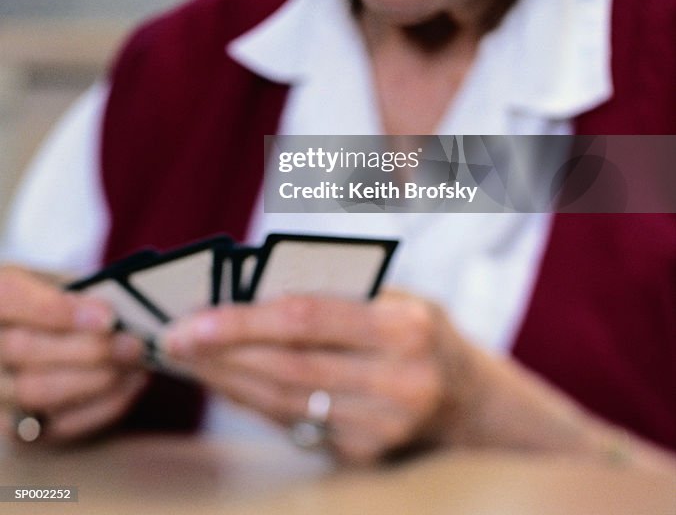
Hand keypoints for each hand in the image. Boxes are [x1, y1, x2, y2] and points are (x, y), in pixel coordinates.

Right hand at [0, 265, 147, 441]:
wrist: (29, 333)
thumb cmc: (48, 300)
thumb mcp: (53, 280)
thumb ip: (77, 289)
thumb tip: (119, 309)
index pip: (10, 298)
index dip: (58, 310)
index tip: (107, 317)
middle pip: (24, 350)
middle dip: (87, 349)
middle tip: (133, 344)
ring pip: (36, 392)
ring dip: (95, 380)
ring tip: (136, 364)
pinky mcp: (12, 427)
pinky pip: (53, 426)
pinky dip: (99, 407)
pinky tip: (129, 385)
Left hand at [161, 290, 462, 463]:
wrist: (469, 400)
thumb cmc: (416, 328)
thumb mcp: (393, 293)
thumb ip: (333, 289)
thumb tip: (246, 285)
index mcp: (404, 326)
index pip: (306, 319)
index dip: (242, 319)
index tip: (191, 317)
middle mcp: (398, 381)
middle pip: (288, 367)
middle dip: (221, 353)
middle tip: (172, 339)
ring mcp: (382, 428)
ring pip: (284, 402)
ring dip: (227, 379)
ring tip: (188, 357)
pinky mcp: (365, 457)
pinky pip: (295, 425)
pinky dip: (253, 400)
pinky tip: (224, 381)